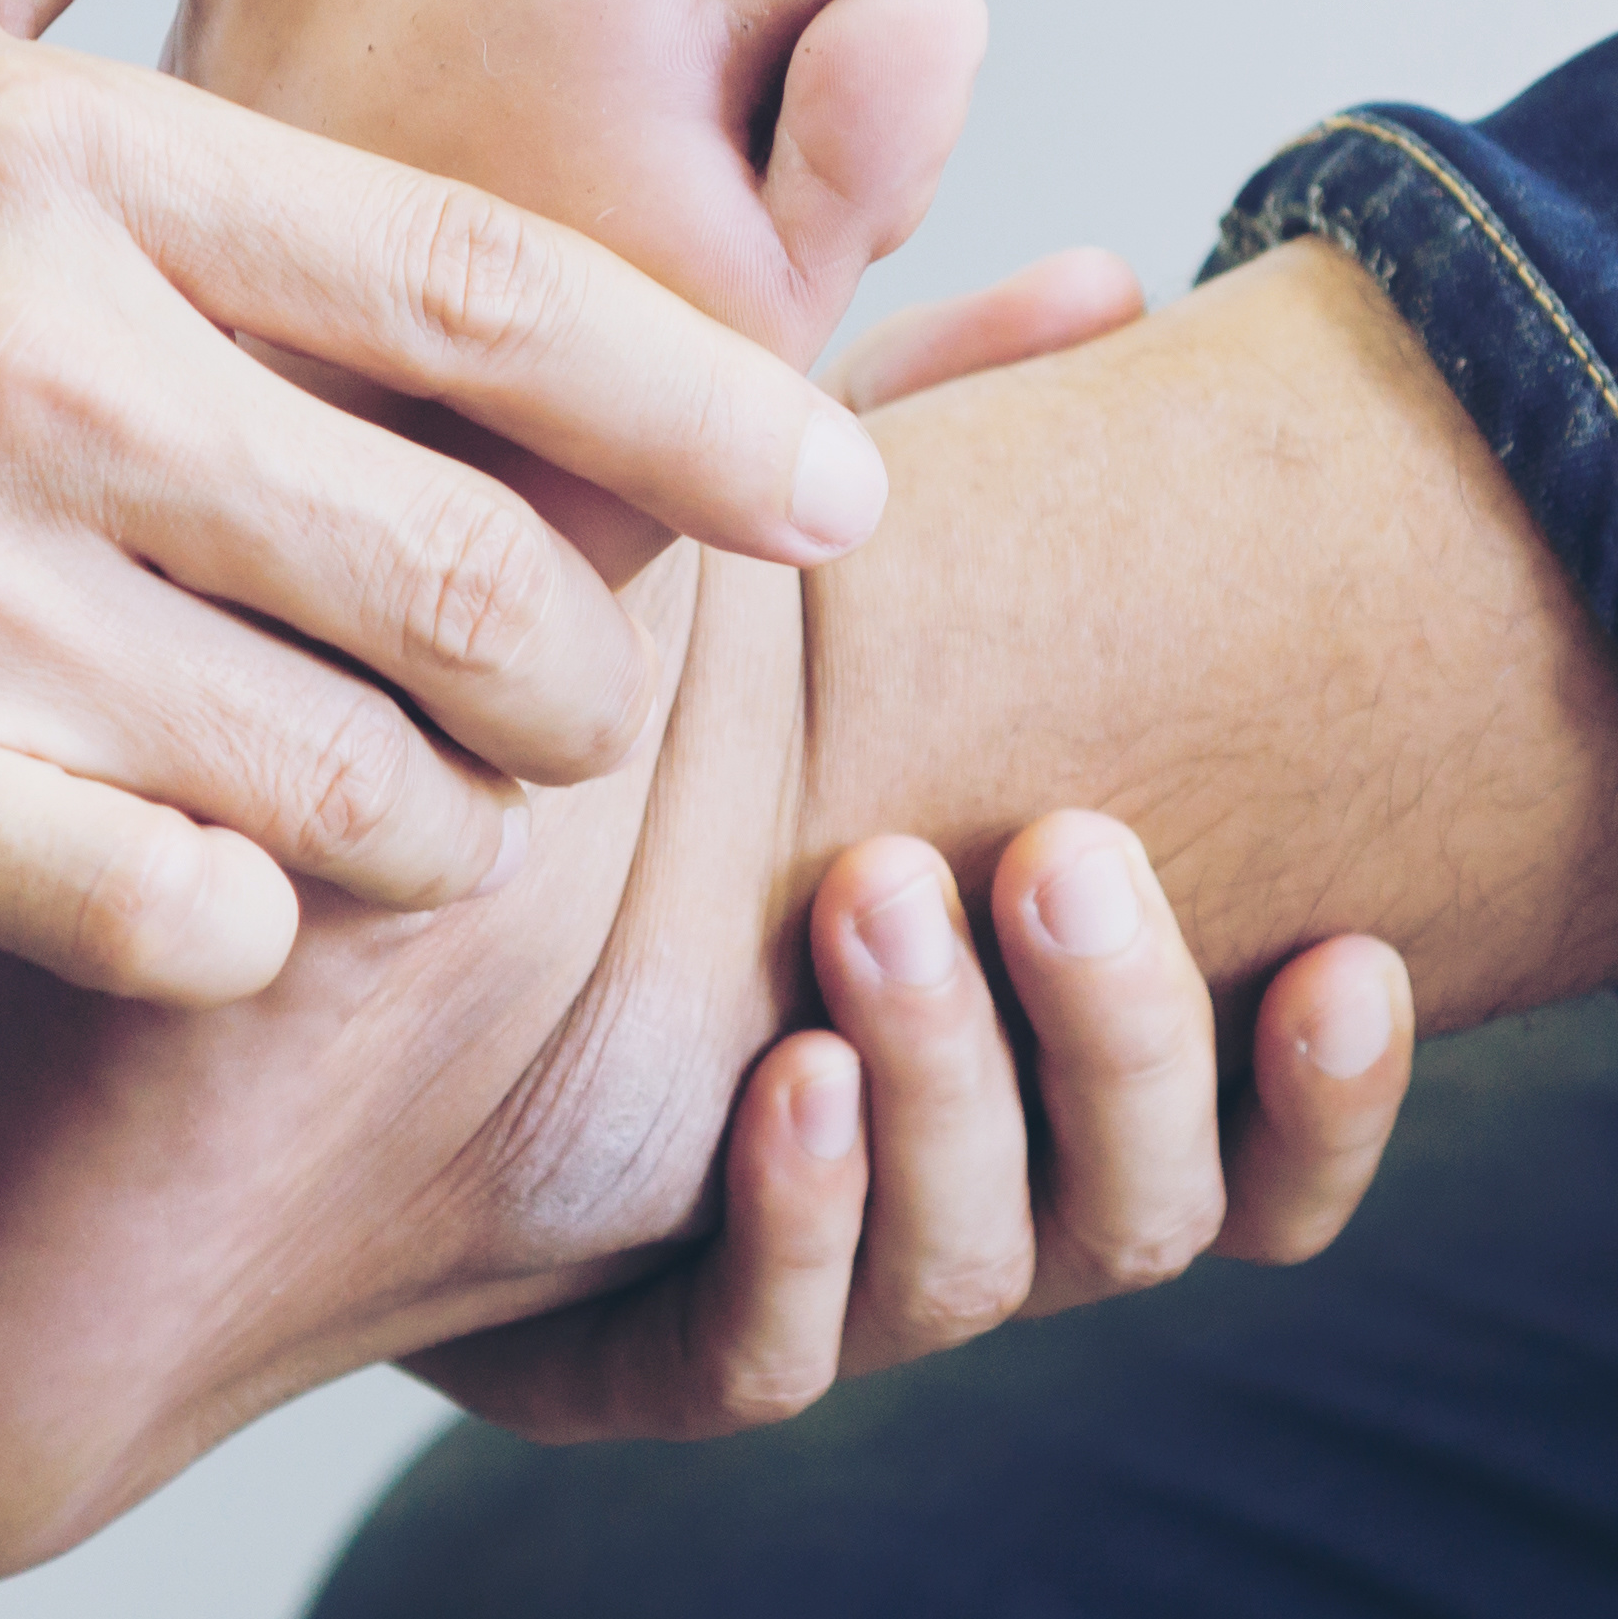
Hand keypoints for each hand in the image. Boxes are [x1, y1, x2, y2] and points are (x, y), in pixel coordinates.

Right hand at [0, 0, 891, 1007]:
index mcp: (71, 163)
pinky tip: (178, 890)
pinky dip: (227, 934)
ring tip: (372, 809)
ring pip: (368, 789)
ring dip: (417, 830)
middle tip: (555, 703)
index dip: (716, 412)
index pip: (497, 293)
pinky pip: (187, 926)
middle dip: (578, 682)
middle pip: (487, 581)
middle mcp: (37, 371)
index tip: (839, 493)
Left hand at [418, 251, 1428, 1443]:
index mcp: (1027, 1049)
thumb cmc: (557, 751)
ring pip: (969, 1268)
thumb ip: (911, 433)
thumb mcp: (733, 576)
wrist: (272, 950)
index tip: (1345, 954)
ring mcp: (792, 1273)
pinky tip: (770, 1091)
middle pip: (1136, 1203)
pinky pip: (755, 1344)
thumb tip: (1116, 270)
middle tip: (1055, 851)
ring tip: (874, 903)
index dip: (1329, 1092)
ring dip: (951, 1088)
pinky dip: (795, 1226)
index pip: (1257, 1137)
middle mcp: (945, 1183)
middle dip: (1120, 1034)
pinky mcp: (619, 1348)